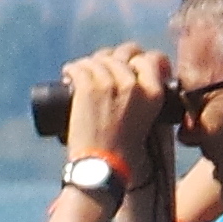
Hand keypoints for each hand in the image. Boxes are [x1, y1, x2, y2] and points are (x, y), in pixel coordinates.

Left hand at [59, 44, 173, 172]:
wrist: (102, 168)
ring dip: (89, 64)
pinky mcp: (87, 87)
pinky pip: (79, 67)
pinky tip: (68, 74)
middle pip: (123, 52)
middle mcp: (134, 84)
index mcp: (154, 93)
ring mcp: (109, 83)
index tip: (128, 64)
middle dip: (112, 57)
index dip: (138, 59)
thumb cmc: (124, 154)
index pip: (150, 58)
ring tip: (82, 75)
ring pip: (99, 59)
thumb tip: (135, 87)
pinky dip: (72, 69)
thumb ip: (146, 103)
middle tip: (102, 68)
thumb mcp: (148, 124)